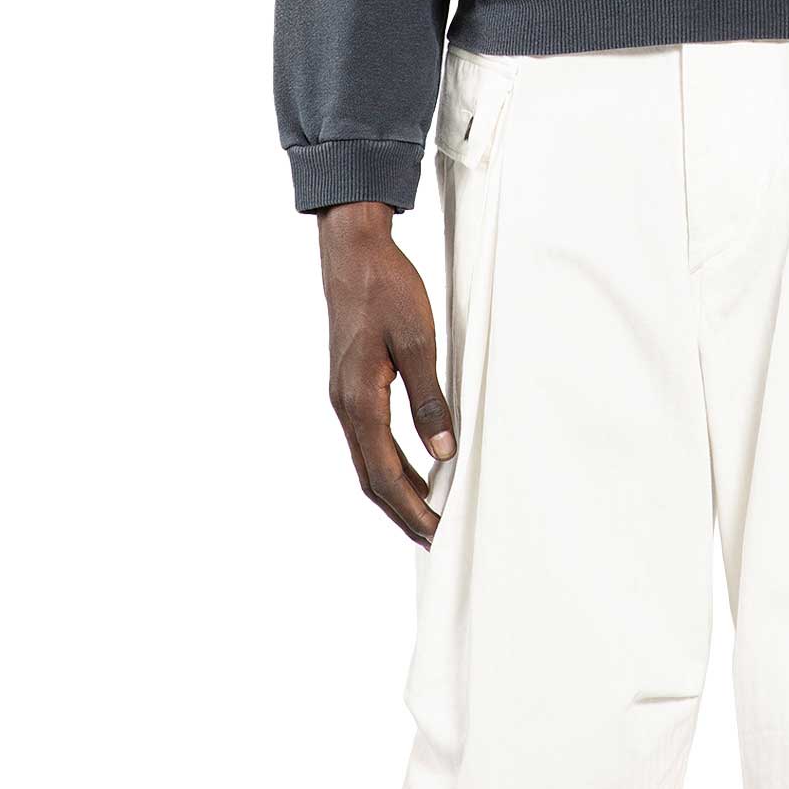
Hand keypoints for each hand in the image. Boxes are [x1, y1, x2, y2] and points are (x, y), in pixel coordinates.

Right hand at [318, 201, 455, 545]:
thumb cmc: (386, 288)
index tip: (437, 534)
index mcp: (359, 400)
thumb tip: (444, 450)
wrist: (354, 251)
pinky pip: (368, 438)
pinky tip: (413, 465)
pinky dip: (390, 462)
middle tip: (436, 537)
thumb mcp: (417, 340)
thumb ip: (428, 398)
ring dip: (396, 490)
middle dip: (403, 512)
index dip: (412, 510)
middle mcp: (345, 405)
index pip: (385, 474)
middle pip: (372, 477)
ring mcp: (344, 395)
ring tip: (428, 512)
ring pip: (368, 459)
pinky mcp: (351, 383)